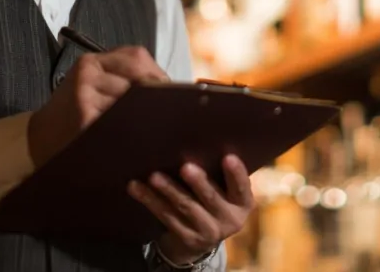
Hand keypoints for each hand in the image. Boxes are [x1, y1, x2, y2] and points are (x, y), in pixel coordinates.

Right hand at [27, 47, 167, 166]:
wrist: (39, 138)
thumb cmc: (75, 112)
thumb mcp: (93, 84)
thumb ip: (124, 77)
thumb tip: (170, 86)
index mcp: (92, 60)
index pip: (137, 57)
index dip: (158, 75)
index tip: (168, 93)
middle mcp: (87, 71)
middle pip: (139, 77)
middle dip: (157, 95)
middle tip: (165, 113)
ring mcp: (84, 94)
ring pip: (132, 100)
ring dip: (146, 114)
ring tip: (152, 126)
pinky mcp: (84, 117)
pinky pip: (120, 120)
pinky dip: (131, 128)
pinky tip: (134, 136)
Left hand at [128, 155, 253, 265]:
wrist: (200, 242)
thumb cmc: (214, 200)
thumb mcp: (225, 191)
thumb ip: (220, 174)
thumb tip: (202, 137)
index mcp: (243, 204)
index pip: (242, 187)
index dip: (236, 173)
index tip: (228, 156)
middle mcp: (230, 221)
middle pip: (211, 198)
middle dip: (198, 182)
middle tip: (186, 167)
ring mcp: (208, 232)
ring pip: (185, 207)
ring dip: (168, 190)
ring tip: (154, 176)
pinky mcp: (186, 238)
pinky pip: (166, 216)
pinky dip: (150, 201)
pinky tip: (136, 187)